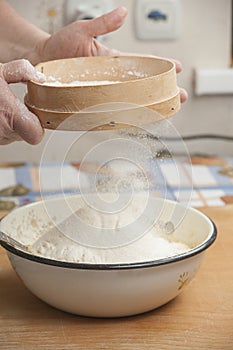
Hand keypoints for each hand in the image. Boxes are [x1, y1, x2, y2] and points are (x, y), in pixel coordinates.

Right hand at [0, 59, 44, 144]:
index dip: (38, 124)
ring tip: (0, 107)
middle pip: (25, 135)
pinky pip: (0, 136)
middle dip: (23, 121)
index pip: (36, 134)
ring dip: (10, 124)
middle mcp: (1, 132)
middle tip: (15, 105)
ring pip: (12, 136)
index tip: (33, 112)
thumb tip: (39, 77)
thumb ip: (21, 71)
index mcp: (9, 115)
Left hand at [35, 6, 186, 102]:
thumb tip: (123, 13)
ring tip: (165, 111)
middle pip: (141, 86)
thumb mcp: (82, 29)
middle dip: (162, 91)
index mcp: (112, 61)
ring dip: (148, 106)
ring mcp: (101, 92)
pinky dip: (123, 117)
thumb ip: (102, 23)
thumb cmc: (59, 45)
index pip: (140, 63)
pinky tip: (137, 122)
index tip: (177, 67)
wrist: (39, 61)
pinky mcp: (90, 103)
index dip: (159, 65)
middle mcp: (110, 79)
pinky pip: (109, 112)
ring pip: (129, 101)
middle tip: (179, 96)